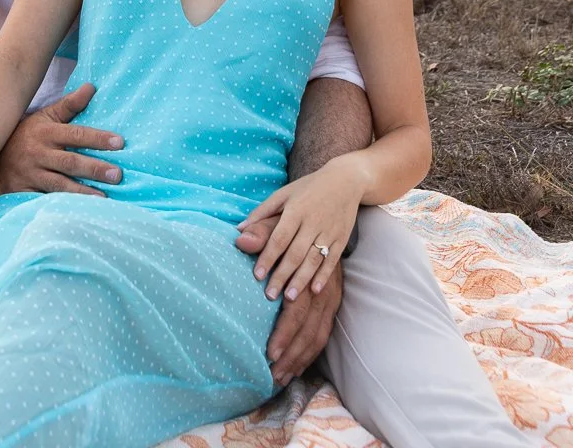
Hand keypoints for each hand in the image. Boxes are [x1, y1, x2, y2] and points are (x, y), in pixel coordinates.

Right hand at [0, 82, 123, 195]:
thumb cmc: (25, 134)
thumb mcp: (45, 116)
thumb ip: (69, 105)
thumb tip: (92, 87)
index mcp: (46, 133)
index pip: (76, 135)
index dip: (98, 139)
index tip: (120, 143)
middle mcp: (38, 153)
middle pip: (70, 162)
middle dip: (94, 169)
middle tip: (118, 174)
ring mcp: (29, 175)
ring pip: (59, 185)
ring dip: (82, 193)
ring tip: (104, 199)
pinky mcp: (21, 193)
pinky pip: (42, 201)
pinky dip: (59, 207)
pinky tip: (76, 213)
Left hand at [236, 213, 341, 384]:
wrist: (337, 201)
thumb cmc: (300, 212)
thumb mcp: (281, 215)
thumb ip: (261, 231)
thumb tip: (240, 239)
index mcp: (308, 266)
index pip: (295, 304)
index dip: (282, 328)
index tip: (268, 350)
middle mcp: (323, 284)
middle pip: (308, 324)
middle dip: (290, 349)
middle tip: (272, 369)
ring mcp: (332, 292)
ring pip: (319, 331)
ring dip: (301, 355)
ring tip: (281, 375)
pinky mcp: (335, 298)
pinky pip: (326, 329)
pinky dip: (312, 349)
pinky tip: (298, 365)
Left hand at [238, 160, 360, 304]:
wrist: (345, 180)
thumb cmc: (309, 188)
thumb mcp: (284, 194)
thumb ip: (262, 212)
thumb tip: (239, 230)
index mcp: (296, 210)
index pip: (279, 238)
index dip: (267, 257)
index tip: (257, 276)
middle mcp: (313, 222)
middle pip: (295, 253)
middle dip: (282, 275)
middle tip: (269, 296)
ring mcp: (329, 231)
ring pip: (313, 260)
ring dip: (301, 280)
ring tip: (289, 298)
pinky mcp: (342, 238)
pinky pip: (333, 260)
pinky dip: (324, 276)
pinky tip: (314, 290)